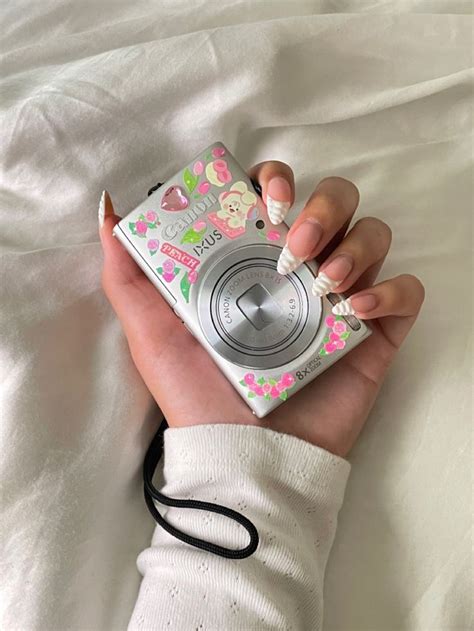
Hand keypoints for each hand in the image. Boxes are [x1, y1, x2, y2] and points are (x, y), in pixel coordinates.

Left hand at [99, 163, 423, 456]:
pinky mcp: (373, 335)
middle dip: (323, 207)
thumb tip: (109, 211)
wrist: (242, 455)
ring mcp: (339, 300)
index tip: (267, 202)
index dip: (279, 178)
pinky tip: (357, 312)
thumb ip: (127, 271)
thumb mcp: (149, 331)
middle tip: (295, 248)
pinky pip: (407, 292)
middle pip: (335, 201)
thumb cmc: (195, 394)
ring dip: (356, 246)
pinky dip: (392, 290)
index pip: (278, 191)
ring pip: (373, 235)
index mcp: (254, 260)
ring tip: (324, 285)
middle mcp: (299, 270)